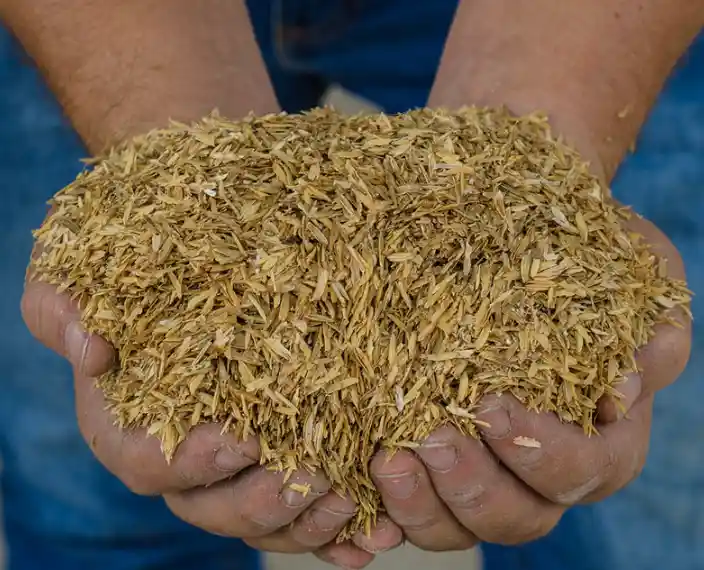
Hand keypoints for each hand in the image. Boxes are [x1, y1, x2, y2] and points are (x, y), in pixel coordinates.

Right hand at [21, 280, 402, 567]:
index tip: (244, 435)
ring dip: (310, 520)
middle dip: (264, 499)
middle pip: (214, 507)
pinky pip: (303, 517)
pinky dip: (338, 532)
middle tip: (315, 472)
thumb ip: (64, 310)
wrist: (183, 279)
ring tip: (355, 497)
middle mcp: (180, 462)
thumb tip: (94, 349)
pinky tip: (374, 534)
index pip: (149, 464)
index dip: (195, 459)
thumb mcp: (76, 278)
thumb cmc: (128, 280)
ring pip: (264, 519)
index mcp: (126, 428)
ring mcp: (230, 472)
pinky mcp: (274, 468)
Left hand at [369, 213, 690, 550]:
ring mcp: (478, 473)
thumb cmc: (582, 263)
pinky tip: (350, 484)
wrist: (518, 249)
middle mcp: (537, 471)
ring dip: (418, 503)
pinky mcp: (426, 466)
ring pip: (455, 525)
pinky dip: (376, 511)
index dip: (538, 451)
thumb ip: (651, 333)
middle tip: (429, 436)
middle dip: (471, 484)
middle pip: (516, 515)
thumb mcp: (634, 278)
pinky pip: (401, 510)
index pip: (581, 471)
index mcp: (597, 440)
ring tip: (384, 456)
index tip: (491, 405)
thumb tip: (627, 389)